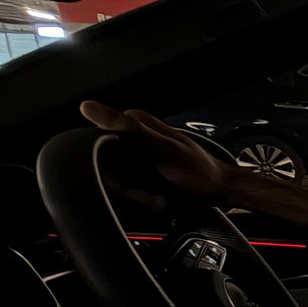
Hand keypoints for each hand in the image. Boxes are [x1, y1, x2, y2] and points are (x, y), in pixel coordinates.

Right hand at [80, 102, 237, 203]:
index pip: (98, 143)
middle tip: (148, 195)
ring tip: (158, 198)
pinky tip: (159, 199)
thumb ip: (128, 127)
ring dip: (137, 195)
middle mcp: (133, 137)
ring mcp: (138, 156)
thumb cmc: (197, 170)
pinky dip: (144, 197)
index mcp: (134, 123)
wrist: (220, 191)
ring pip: (118, 180)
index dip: (108, 168)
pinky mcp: (144, 171)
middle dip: (126, 186)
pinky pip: (131, 187)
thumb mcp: (162, 147)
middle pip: (108, 166)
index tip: (129, 183)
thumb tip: (87, 107)